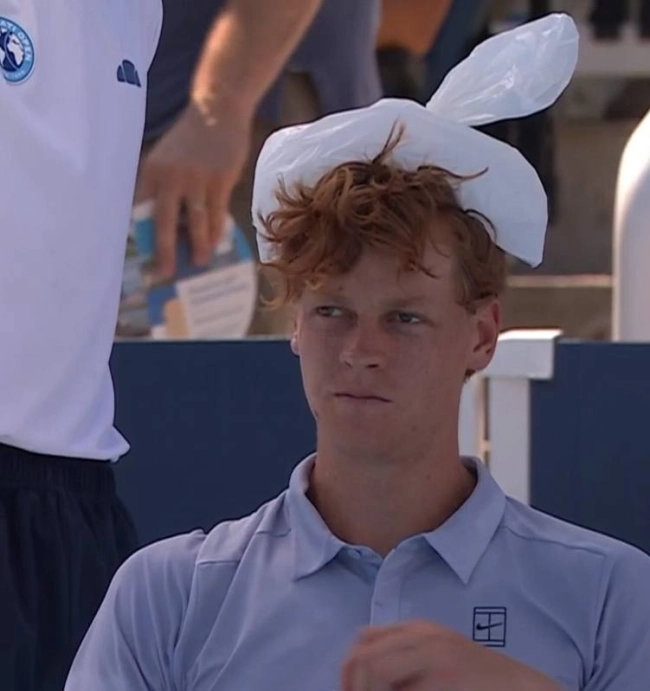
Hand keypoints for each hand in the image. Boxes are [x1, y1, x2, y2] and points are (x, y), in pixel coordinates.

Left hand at [136, 100, 251, 277]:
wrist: (217, 108)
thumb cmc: (193, 140)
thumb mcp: (167, 159)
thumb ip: (165, 187)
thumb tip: (173, 227)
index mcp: (151, 172)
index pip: (140, 210)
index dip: (139, 236)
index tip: (138, 258)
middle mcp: (169, 176)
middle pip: (163, 221)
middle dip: (164, 250)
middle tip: (166, 272)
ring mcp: (195, 177)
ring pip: (195, 221)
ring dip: (198, 245)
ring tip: (199, 263)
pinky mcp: (219, 178)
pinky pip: (216, 213)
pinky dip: (217, 231)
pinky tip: (217, 244)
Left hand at [341, 621, 561, 690]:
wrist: (524, 688)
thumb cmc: (477, 681)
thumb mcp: (437, 658)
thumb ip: (403, 659)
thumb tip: (357, 678)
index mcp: (418, 631)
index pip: (364, 640)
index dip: (348, 671)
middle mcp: (423, 638)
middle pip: (364, 660)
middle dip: (355, 688)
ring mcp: (435, 659)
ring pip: (375, 675)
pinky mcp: (444, 681)